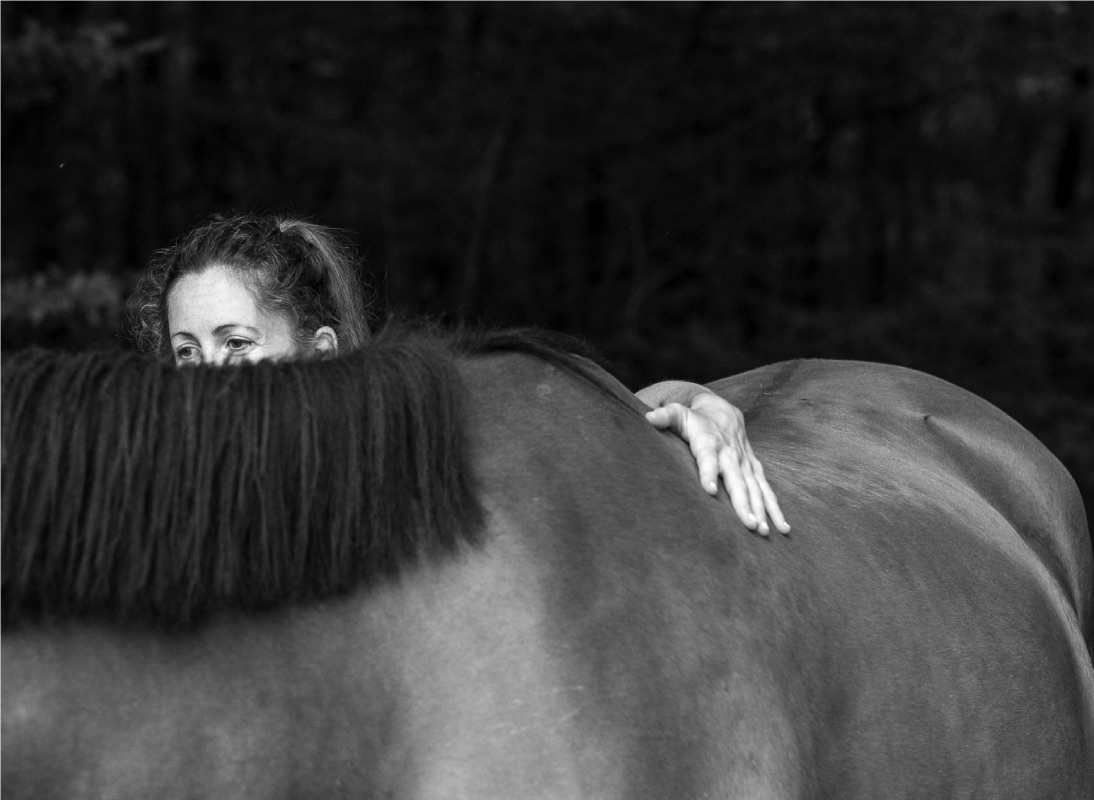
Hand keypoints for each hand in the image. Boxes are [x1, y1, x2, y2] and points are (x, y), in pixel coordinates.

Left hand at [645, 392, 789, 535]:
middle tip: (748, 525)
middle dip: (743, 503)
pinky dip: (775, 508)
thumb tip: (647, 417)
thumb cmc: (694, 418)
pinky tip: (782, 528)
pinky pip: (766, 490)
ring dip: (761, 510)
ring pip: (755, 488)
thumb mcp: (678, 414)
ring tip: (762, 531)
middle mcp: (730, 454)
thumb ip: (664, 416)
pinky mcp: (754, 469)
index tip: (709, 490)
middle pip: (737, 480)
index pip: (708, 458)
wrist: (723, 411)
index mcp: (709, 442)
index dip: (708, 472)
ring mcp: (745, 463)